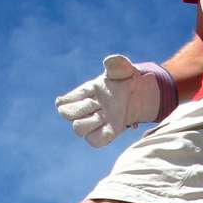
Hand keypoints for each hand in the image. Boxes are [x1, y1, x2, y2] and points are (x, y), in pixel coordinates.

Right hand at [55, 55, 173, 147]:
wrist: (139, 95)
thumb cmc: (127, 80)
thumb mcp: (124, 69)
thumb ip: (117, 64)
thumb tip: (109, 60)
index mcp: (83, 93)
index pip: (63, 102)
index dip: (70, 99)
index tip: (88, 95)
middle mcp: (84, 109)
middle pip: (67, 115)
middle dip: (82, 108)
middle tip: (99, 103)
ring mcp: (93, 123)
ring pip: (78, 130)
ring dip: (91, 122)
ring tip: (105, 114)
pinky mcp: (104, 135)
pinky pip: (94, 141)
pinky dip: (101, 135)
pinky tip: (112, 126)